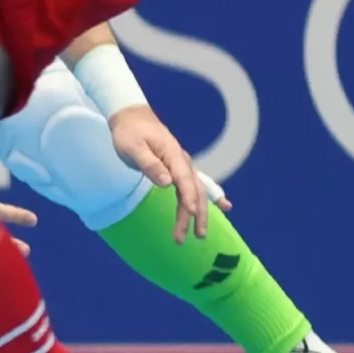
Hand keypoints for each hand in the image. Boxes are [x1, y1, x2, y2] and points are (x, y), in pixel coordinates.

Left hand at [108, 104, 226, 239]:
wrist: (132, 116)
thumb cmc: (130, 132)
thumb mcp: (132, 146)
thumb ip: (149, 164)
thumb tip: (167, 182)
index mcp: (172, 155)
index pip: (184, 180)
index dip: (189, 197)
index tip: (192, 213)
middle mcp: (182, 161)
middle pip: (194, 190)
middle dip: (196, 214)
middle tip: (195, 236)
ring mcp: (182, 165)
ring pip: (196, 191)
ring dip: (199, 213)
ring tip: (200, 235)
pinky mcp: (178, 168)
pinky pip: (195, 186)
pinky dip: (209, 197)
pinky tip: (224, 207)